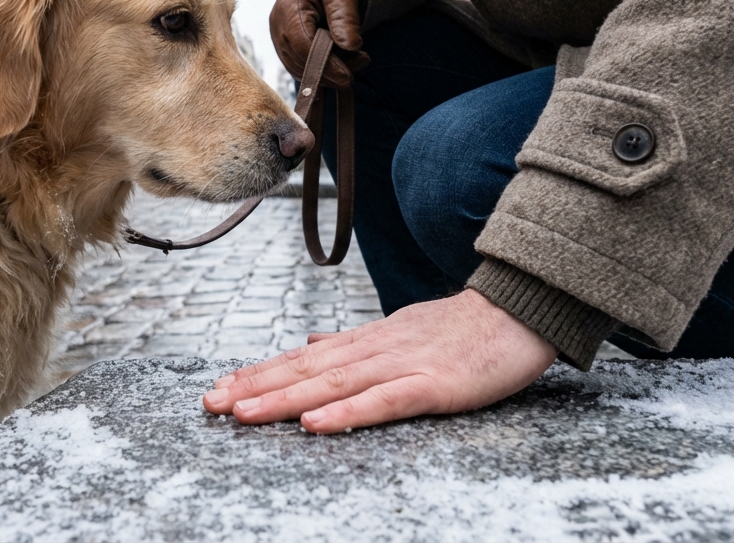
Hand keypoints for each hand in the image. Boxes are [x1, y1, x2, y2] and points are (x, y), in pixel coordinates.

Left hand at [202, 289, 556, 432]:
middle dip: (256, 387)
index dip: (259, 372)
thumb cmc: (464, 328)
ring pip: (332, 383)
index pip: (303, 357)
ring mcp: (403, 365)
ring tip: (243, 414)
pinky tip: (314, 424)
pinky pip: (384, 401)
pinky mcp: (434, 385)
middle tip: (211, 404)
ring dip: (284, 399)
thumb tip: (310, 339)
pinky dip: (346, 411)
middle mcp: (375, 349)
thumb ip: (354, 341)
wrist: (522, 309)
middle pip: (305, 370)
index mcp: (368, 340)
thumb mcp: (401, 331)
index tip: (219, 386)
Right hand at [269, 0, 367, 87]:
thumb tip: (350, 46)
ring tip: (357, 60)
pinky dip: (322, 70)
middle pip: (301, 62)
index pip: (302, 46)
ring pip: (300, 69)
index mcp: (289, 9)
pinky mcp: (286, 47)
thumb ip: (344, 14)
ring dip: (328, 73)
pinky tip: (343, 61)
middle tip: (362, 61)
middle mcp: (279, 28)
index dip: (325, 65)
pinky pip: (301, 67)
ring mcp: (280, 39)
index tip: (348, 77)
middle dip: (331, 71)